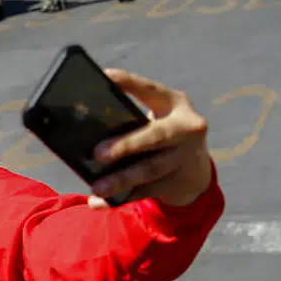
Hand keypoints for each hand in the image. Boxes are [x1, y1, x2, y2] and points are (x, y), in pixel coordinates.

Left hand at [89, 69, 211, 207]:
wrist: (195, 167)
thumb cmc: (161, 133)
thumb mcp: (157, 117)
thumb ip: (131, 115)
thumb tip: (85, 125)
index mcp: (175, 103)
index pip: (151, 90)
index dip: (130, 83)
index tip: (106, 77)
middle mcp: (187, 128)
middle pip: (155, 136)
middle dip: (126, 145)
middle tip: (97, 153)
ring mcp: (186, 157)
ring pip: (151, 169)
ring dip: (121, 179)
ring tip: (96, 187)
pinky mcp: (180, 182)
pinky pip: (147, 191)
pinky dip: (121, 198)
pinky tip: (99, 203)